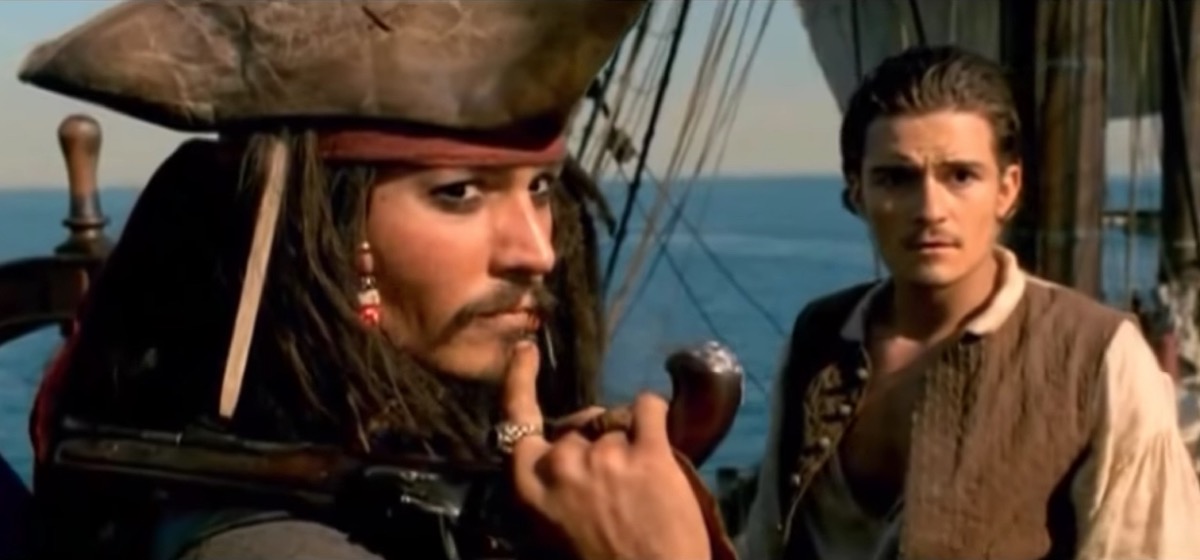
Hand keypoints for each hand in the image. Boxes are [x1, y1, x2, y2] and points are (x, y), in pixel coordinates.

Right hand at [502, 341, 710, 559]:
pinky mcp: (650, 453)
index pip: (516, 419)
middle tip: (617, 479)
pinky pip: (649, 407)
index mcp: (530, 486)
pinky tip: (659, 441)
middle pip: (578, 425)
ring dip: (629, 439)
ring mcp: (605, 456)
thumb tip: (565, 449)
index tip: (526, 351)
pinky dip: (654, 416)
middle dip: (597, 441)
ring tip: (642, 482)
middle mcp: (561, 464)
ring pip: (616, 419)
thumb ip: (549, 488)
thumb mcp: (548, 532)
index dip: (520, 380)